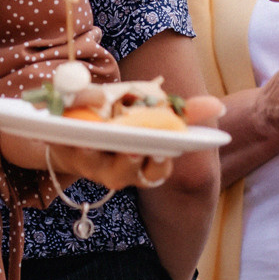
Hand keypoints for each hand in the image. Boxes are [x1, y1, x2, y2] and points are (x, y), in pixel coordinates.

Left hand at [25, 96, 221, 189]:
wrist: (76, 123)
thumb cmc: (121, 117)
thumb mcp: (149, 109)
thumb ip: (179, 110)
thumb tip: (216, 105)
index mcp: (142, 162)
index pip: (155, 172)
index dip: (158, 165)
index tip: (161, 151)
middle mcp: (117, 170)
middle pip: (124, 174)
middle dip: (128, 161)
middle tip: (130, 147)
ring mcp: (88, 164)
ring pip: (91, 163)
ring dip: (92, 150)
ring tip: (91, 135)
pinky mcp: (63, 153)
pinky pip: (63, 146)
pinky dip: (63, 134)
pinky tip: (63, 123)